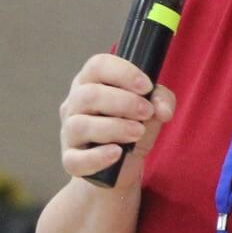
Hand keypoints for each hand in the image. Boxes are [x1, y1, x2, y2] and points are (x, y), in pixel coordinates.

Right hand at [58, 54, 175, 180]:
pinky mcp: (71, 160)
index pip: (97, 65)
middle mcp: (74, 104)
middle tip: (146, 112)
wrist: (122, 167)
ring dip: (114, 127)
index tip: (146, 86)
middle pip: (89, 94)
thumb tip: (162, 109)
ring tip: (138, 132)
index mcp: (91, 83)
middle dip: (124, 102)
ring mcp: (69, 133)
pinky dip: (98, 156)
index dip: (123, 73)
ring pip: (80, 125)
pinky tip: (117, 153)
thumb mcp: (152, 110)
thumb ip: (161, 100)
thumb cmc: (132, 129)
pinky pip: (75, 159)